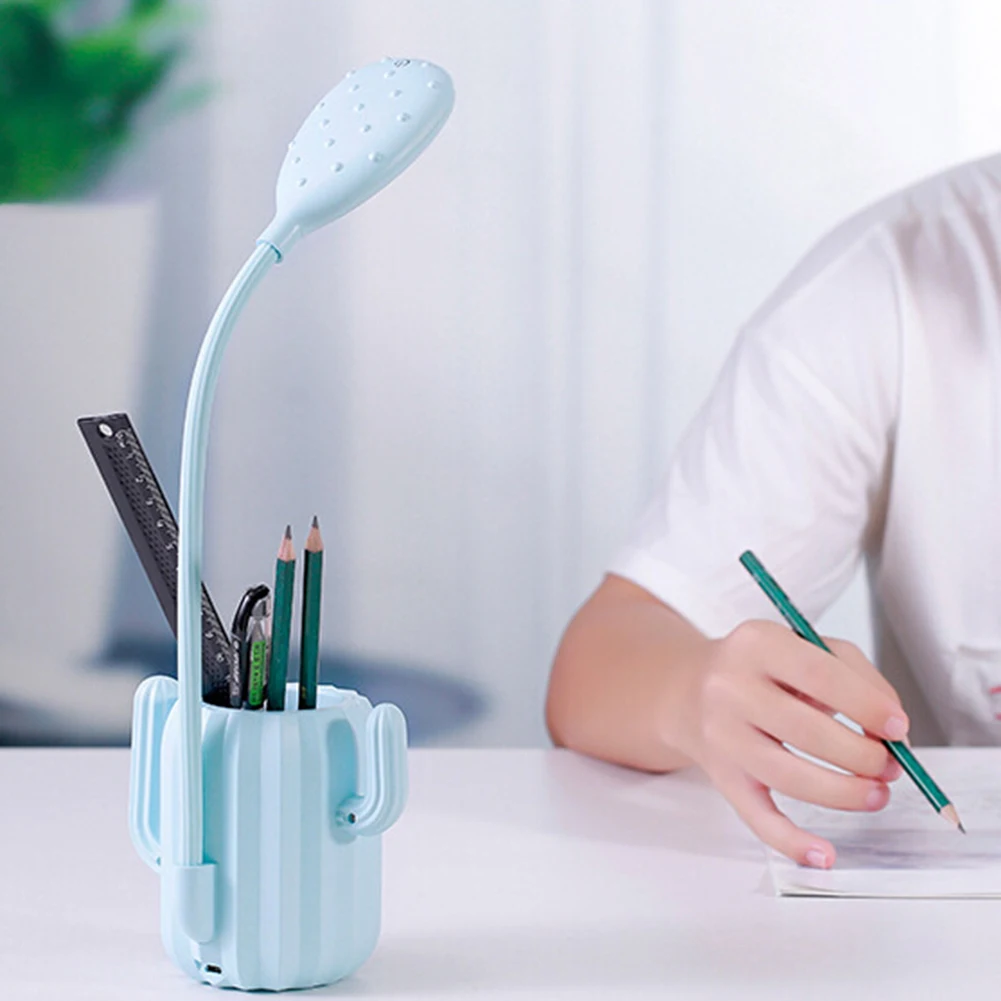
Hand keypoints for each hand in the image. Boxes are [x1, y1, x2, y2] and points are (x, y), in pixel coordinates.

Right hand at [683, 619, 906, 867]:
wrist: (693, 691)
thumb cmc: (765, 671)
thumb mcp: (807, 647)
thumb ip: (858, 677)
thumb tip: (893, 731)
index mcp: (756, 644)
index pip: (817, 672)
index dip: (865, 704)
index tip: (898, 727)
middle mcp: (730, 688)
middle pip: (804, 730)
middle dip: (861, 755)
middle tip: (889, 766)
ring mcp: (722, 736)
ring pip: (788, 777)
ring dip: (844, 793)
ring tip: (875, 794)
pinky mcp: (722, 777)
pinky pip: (757, 817)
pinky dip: (792, 843)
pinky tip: (824, 854)